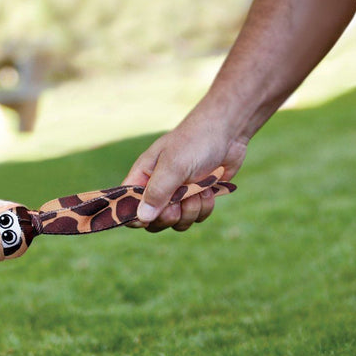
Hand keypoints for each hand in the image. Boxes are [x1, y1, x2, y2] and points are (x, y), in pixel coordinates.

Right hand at [123, 111, 248, 231]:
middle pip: (153, 221)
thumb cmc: (195, 142)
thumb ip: (157, 192)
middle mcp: (158, 188)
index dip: (135, 216)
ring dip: (191, 210)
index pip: (127, 205)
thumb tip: (141, 218)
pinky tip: (209, 189)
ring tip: (199, 189)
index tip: (151, 217)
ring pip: (178, 222)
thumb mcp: (173, 165)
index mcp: (143, 177)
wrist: (228, 133)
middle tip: (179, 201)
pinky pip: (196, 217)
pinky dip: (205, 207)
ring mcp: (178, 195)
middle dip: (169, 216)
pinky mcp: (197, 198)